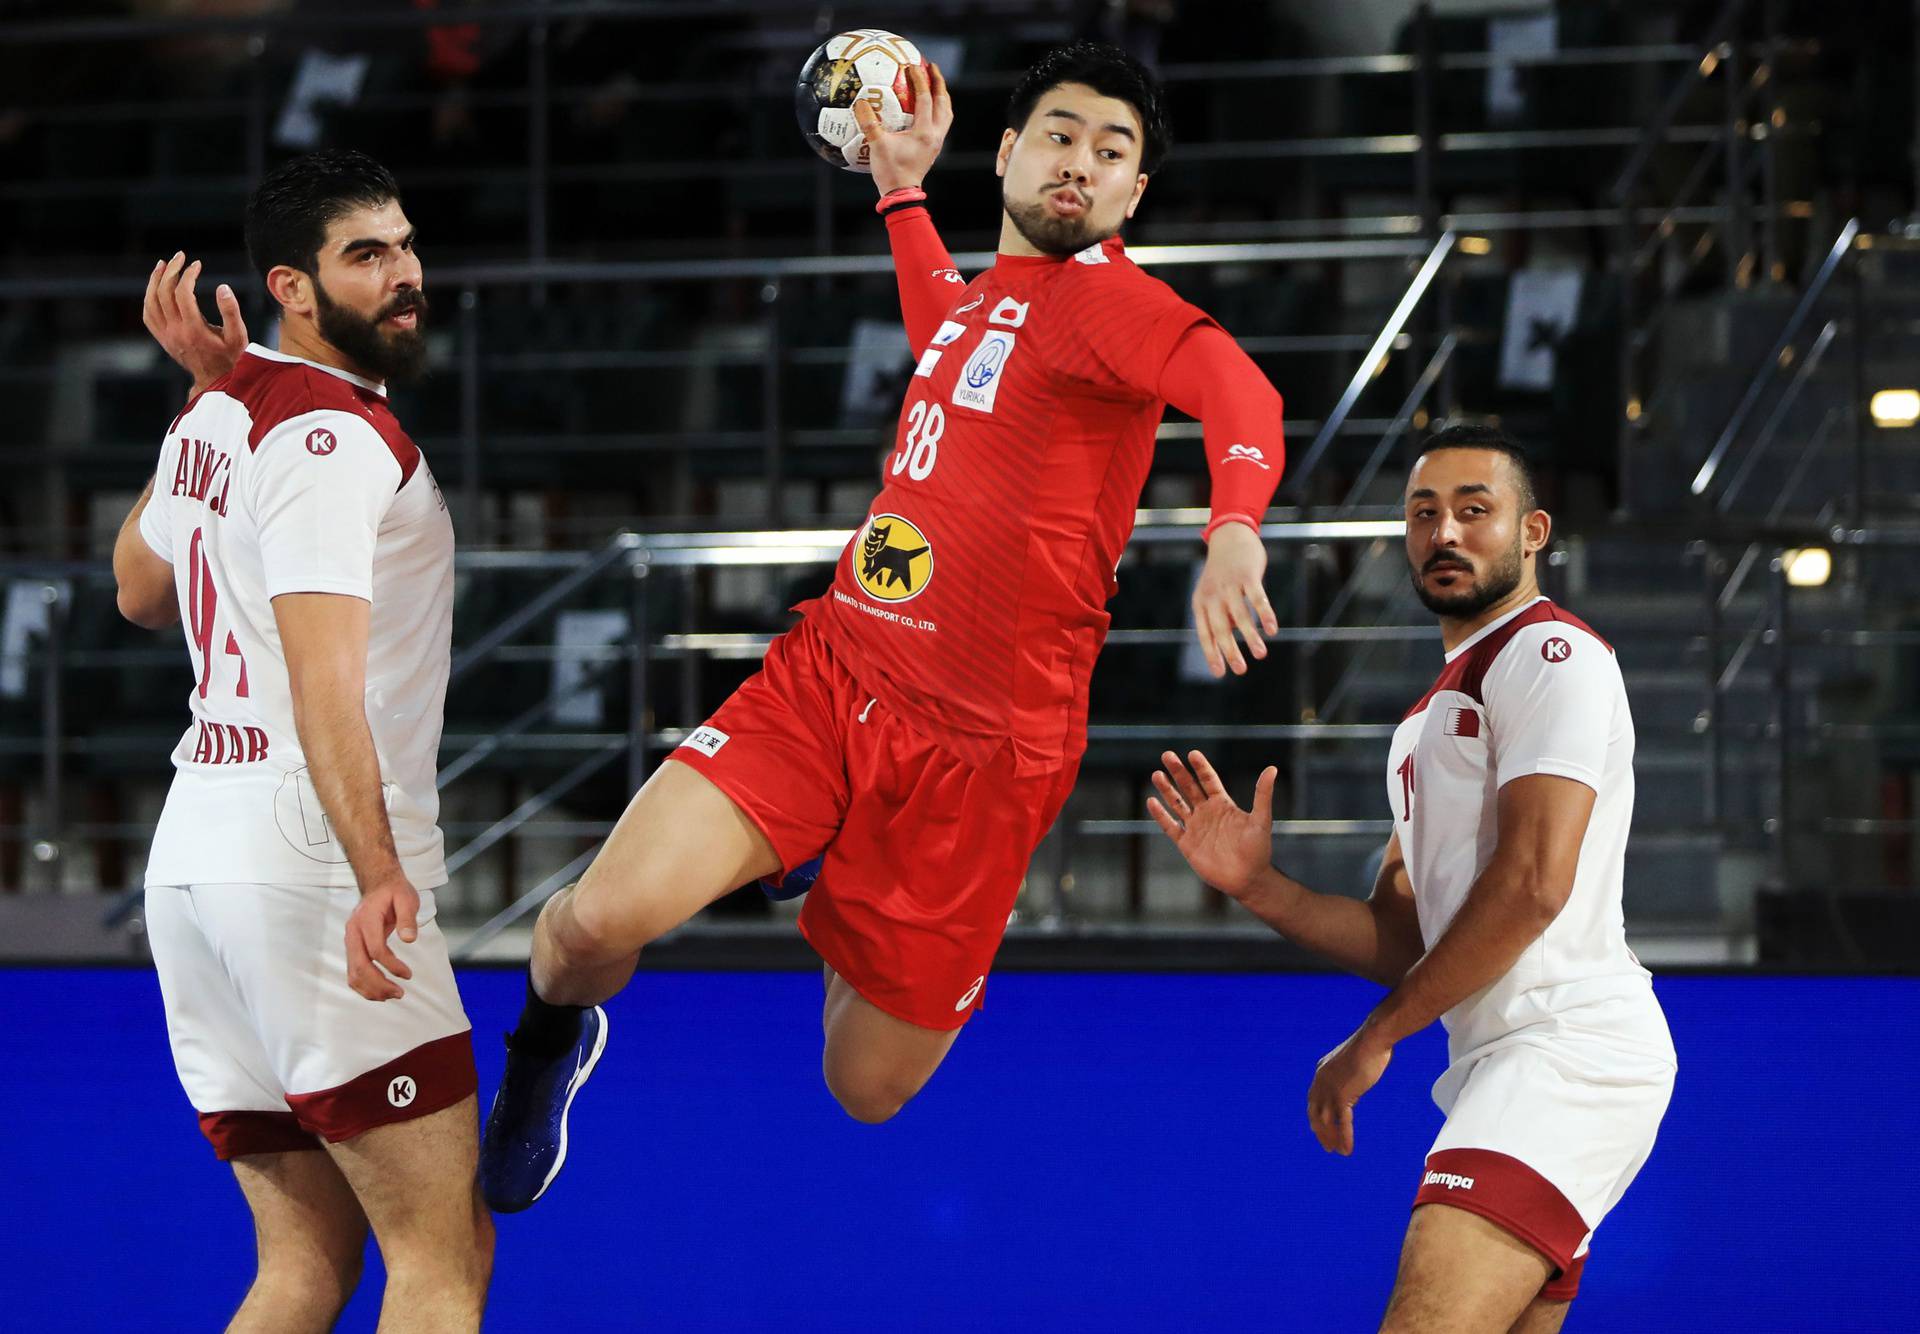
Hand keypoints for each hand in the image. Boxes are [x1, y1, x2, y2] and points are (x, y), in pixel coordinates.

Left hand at [143, 251, 246, 393]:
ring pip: (151, 302)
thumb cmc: (232, 358)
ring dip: (155, 280)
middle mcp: (176, 332)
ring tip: (163, 265)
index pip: (183, 294)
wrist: (216, 382)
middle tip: (180, 256)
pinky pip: (148, 315)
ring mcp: (166, 336)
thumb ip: (231, 311)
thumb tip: (222, 286)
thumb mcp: (239, 336)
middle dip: (171, 271)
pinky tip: (156, 286)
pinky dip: (149, 297)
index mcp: (195, 330)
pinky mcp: (162, 339)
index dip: (188, 275)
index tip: (197, 264)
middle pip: (164, 293)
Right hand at [345, 876, 418, 1001]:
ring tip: (392, 995)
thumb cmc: (394, 892)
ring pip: (353, 973)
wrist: (378, 884)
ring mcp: (350, 941)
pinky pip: (353, 971)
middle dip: (379, 984)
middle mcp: (353, 932)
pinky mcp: (353, 948)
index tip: (408, 974)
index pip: (375, 950)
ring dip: (371, 989)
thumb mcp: (407, 898)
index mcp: (366, 920)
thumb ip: (408, 918)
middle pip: (360, 966)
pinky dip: (364, 985)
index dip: (392, 966)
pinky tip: (381, 991)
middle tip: (400, 993)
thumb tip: (409, 939)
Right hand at [853, 60, 952, 194]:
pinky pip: (940, 123)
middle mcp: (935, 135)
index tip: (912, 64)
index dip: (919, 79)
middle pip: (943, 103)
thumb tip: (859, 102)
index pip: (925, 98)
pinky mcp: (933, 148)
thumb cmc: (890, 171)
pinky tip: (926, 108)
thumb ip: (868, 123)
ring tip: (934, 84)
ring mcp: (937, 142)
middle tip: (931, 66)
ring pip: (946, 113)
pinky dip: (936, 110)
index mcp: (924, 132)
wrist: (902, 195)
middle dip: (938, 82)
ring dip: (941, 96)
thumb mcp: (876, 146)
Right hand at [1147, 749, 1275, 898]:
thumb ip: (1263, 794)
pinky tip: (1152, 801)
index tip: (1193, 754)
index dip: (1201, 767)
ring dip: (1167, 789)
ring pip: (1177, 804)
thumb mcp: (1261, 819)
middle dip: (1178, 772)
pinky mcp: (1187, 844)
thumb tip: (1272, 769)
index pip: (1209, 780)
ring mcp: (1196, 828)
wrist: (1248, 879)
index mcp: (1223, 805)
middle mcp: (1207, 813)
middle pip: (1189, 787)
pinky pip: (1170, 826)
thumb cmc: (1258, 850)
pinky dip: (1161, 815)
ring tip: (1156, 774)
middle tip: (1167, 755)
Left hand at [1192, 522, 1276, 676]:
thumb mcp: (1213, 595)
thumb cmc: (1222, 573)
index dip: (1212, 653)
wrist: (1230, 537)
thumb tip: (1227, 646)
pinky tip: (1272, 630)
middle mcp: (1213, 595)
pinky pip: (1257, 598)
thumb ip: (1220, 618)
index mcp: (1201, 603)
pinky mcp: (1247, 576)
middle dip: (1231, 651)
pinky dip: (1265, 614)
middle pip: (1221, 628)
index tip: (1220, 673)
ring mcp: (1230, 585)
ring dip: (1251, 636)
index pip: (1205, 634)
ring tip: (1261, 655)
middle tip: (1241, 670)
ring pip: (1240, 615)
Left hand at [1306, 1024, 1392, 1155]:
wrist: (1373, 1040)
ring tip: (1338, 1152)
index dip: (1316, 1117)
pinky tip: (1348, 1150)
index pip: (1313, 1100)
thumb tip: (1352, 1094)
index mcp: (1321, 1072)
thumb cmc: (1369, 1047)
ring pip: (1327, 1122)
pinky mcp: (1343, 1095)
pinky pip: (1342, 1122)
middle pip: (1315, 1113)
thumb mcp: (1352, 1064)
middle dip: (1321, 1132)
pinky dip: (1344, 1137)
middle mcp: (1321, 1082)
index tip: (1321, 1129)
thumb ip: (1347, 1079)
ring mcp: (1330, 1089)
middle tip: (1327, 1146)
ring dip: (1332, 1139)